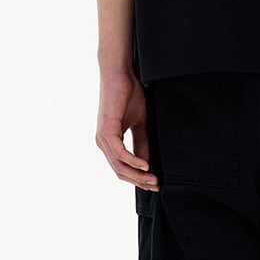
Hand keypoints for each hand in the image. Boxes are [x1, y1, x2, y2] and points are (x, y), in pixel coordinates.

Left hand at [96, 71, 158, 188]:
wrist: (120, 74)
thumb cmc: (129, 94)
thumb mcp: (139, 123)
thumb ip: (141, 143)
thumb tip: (147, 163)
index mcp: (109, 141)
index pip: (121, 168)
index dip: (137, 179)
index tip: (155, 184)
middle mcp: (103, 142)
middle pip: (119, 171)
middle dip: (138, 181)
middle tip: (156, 186)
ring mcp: (103, 137)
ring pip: (119, 165)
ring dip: (137, 175)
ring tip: (153, 179)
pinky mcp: (107, 130)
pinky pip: (119, 153)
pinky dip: (132, 161)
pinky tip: (145, 166)